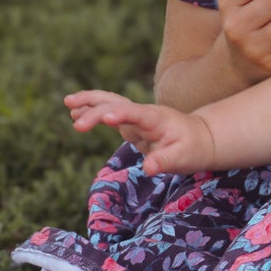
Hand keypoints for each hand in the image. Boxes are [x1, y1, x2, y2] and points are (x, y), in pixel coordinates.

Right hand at [67, 89, 215, 175]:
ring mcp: (136, 116)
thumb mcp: (183, 158)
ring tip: (69, 102)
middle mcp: (144, 114)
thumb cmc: (193, 149)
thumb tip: (148, 168)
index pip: (136, 114)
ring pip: (111, 102)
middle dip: (97, 111)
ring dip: (90, 101)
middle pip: (118, 105)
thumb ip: (165, 161)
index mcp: (157, 120)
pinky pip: (110, 112)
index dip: (121, 114)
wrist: (201, 138)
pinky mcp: (131, 122)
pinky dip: (93, 109)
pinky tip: (75, 111)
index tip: (106, 118)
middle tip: (76, 124)